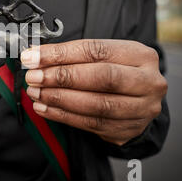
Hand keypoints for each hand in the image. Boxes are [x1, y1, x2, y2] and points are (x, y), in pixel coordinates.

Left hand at [20, 39, 167, 145]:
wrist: (138, 101)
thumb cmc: (115, 72)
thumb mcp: (102, 57)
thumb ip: (72, 55)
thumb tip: (34, 56)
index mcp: (141, 55)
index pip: (96, 50)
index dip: (61, 53)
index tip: (33, 57)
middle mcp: (148, 82)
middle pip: (101, 77)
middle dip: (61, 77)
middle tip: (33, 76)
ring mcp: (142, 109)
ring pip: (96, 104)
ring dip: (59, 98)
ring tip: (36, 93)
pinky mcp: (128, 129)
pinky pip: (90, 124)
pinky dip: (63, 115)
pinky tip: (44, 108)